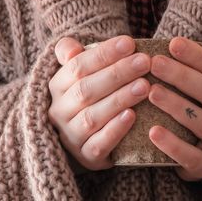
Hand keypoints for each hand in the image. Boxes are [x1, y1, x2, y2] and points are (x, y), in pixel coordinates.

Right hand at [48, 35, 150, 171]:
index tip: (130, 43)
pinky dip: (115, 130)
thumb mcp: (80, 74)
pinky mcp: (87, 156)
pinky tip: (132, 116)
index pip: (77, 67)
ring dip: (119, 99)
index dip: (103, 54)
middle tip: (144, 62)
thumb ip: (74, 55)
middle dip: (117, 74)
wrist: (88, 140)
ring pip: (92, 117)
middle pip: (86, 90)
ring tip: (144, 86)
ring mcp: (71, 136)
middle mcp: (59, 112)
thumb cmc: (90, 98)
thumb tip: (71, 48)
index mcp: (57, 86)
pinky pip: (99, 144)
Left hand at [147, 36, 201, 181]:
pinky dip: (171, 144)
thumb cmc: (196, 113)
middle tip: (155, 63)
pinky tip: (152, 132)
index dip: (200, 57)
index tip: (173, 43)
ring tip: (152, 93)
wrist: (196, 157)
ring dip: (177, 106)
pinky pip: (190, 155)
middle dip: (184, 77)